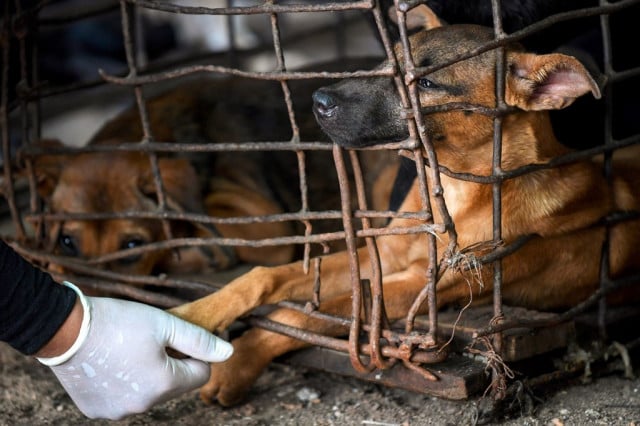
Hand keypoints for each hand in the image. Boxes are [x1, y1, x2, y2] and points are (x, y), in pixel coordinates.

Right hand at [38, 286, 232, 419]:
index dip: (194, 353)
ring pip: (149, 393)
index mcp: (164, 383)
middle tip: (152, 340)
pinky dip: (123, 384)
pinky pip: (122, 399)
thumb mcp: (165, 324)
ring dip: (148, 375)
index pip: (200, 374)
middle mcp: (143, 405)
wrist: (64, 328)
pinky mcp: (96, 410)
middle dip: (171, 364)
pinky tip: (111, 363)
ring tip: (129, 350)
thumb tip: (227, 353)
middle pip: (174, 385)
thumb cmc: (118, 322)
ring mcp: (117, 411)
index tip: (179, 337)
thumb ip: (200, 340)